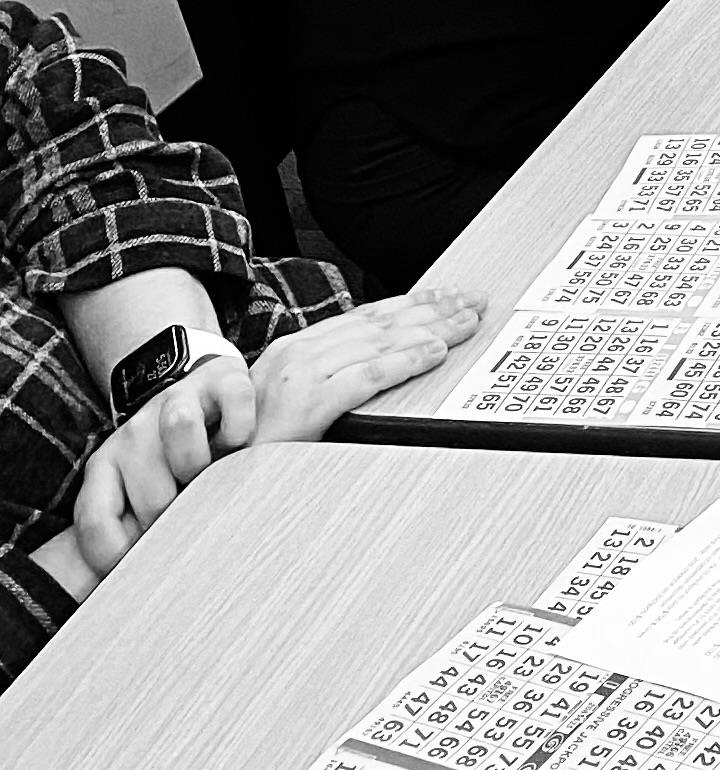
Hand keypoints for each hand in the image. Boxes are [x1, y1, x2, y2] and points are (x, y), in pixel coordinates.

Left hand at [68, 345, 255, 572]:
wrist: (197, 393)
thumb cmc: (171, 465)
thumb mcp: (138, 498)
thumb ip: (129, 536)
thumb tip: (129, 595)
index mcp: (105, 466)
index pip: (95, 520)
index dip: (117, 554)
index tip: (139, 572)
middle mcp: (134, 431)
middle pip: (151, 489)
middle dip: (176, 517)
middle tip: (191, 521)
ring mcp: (177, 399)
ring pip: (181, 428)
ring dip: (203, 463)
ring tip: (214, 479)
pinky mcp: (221, 378)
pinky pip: (234, 400)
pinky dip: (242, 426)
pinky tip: (242, 443)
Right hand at [248, 290, 484, 442]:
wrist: (196, 472)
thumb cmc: (243, 442)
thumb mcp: (283, 399)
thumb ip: (321, 379)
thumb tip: (369, 367)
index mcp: (296, 347)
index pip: (365, 317)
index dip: (411, 305)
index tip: (448, 298)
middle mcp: (298, 352)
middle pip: (380, 323)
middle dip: (432, 310)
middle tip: (473, 303)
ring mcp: (300, 376)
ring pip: (380, 343)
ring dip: (430, 331)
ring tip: (465, 325)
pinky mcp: (305, 406)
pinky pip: (365, 378)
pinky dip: (404, 362)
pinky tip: (433, 355)